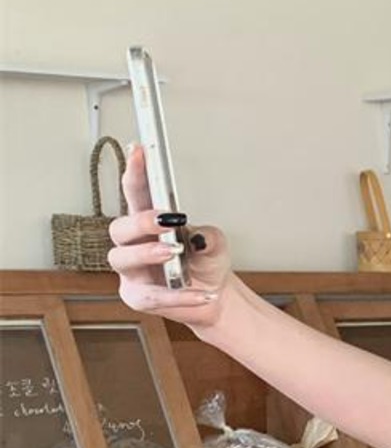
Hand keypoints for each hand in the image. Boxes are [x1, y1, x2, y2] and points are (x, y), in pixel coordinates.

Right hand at [109, 143, 231, 330]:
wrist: (214, 296)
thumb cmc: (206, 262)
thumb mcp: (214, 242)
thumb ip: (207, 235)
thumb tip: (195, 237)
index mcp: (149, 221)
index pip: (136, 192)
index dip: (134, 171)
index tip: (138, 150)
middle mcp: (134, 244)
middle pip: (119, 228)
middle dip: (139, 221)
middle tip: (165, 219)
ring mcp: (132, 271)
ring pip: (122, 258)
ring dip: (147, 253)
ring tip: (173, 252)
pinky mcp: (138, 297)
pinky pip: (150, 296)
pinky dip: (176, 296)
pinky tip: (199, 293)